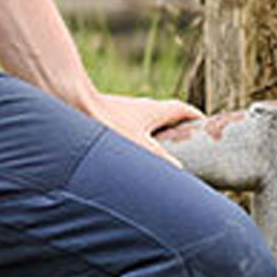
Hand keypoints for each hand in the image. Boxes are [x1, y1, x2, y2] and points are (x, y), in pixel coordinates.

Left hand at [83, 90, 202, 166]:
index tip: (205, 128)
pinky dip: (135, 140)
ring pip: (146, 124)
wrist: (72, 102)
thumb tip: (179, 174)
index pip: (183, 110)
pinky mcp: (107, 120)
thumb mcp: (137, 146)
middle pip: (166, 117)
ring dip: (154, 136)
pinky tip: (126, 156)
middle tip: (184, 147)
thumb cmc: (106, 122)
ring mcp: (124, 113)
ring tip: (156, 157)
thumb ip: (159, 160)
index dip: (196, 119)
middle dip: (176, 130)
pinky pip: (128, 130)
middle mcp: (141, 108)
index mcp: (154, 110)